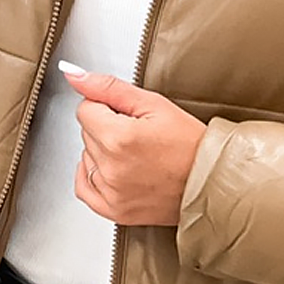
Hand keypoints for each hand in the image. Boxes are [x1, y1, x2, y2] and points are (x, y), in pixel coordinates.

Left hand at [64, 70, 205, 225]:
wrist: (210, 181)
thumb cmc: (190, 144)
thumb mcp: (153, 104)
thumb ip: (108, 87)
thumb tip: (73, 74)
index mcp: (119, 138)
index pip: (86, 109)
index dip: (107, 106)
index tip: (128, 114)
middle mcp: (111, 168)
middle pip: (86, 133)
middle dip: (107, 128)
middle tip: (138, 133)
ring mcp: (112, 192)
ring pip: (86, 158)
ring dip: (103, 152)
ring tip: (135, 153)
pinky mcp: (115, 209)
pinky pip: (84, 188)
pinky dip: (92, 175)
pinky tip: (112, 168)